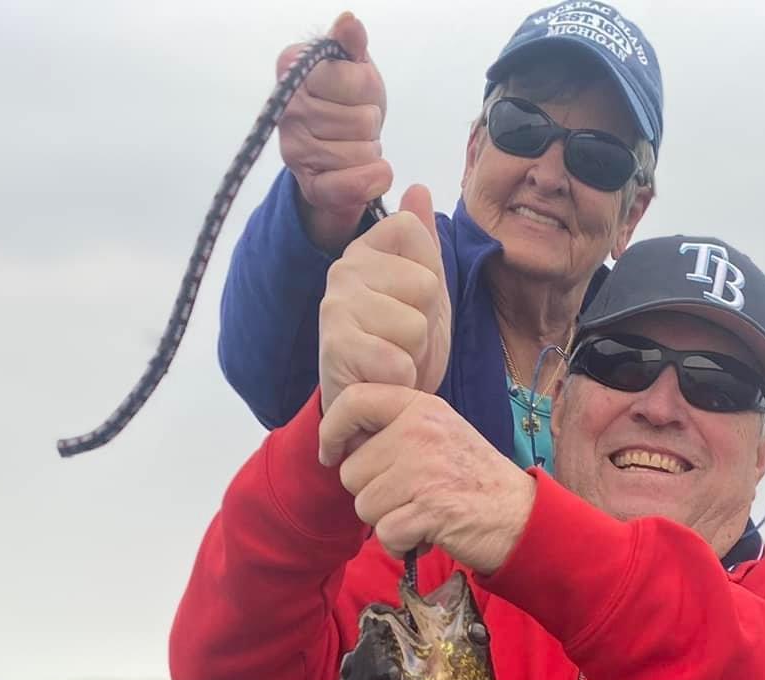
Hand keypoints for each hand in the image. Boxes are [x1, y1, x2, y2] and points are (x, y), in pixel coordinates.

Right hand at [276, 13, 392, 251]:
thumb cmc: (347, 98)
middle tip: (357, 124)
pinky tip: (375, 173)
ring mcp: (294, 150)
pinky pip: (348, 186)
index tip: (354, 92)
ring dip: (371, 151)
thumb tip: (349, 23)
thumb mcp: (353, 64)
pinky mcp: (308, 185)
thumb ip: (351, 44)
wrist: (335, 145)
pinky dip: (371, 181)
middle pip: (363, 121)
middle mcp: (287, 110)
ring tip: (356, 144)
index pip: (358, 82)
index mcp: (293, 67)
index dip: (367, 89)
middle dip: (370, 123)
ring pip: (363, 153)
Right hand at [318, 186, 451, 416]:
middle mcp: (345, 268)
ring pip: (415, 326)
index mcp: (366, 248)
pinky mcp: (335, 348)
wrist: (369, 405)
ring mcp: (336, 306)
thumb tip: (418, 189)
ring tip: (392, 361)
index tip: (410, 304)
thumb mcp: (422, 291)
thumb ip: (422, 242)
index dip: (429, 279)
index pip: (417, 234)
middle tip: (401, 342)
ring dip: (413, 355)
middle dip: (425, 324)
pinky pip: (398, 361)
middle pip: (425, 284)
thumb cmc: (397, 348)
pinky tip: (381, 380)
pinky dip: (400, 381)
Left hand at [321, 386, 535, 573]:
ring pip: (364, 506)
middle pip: (351, 472)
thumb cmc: (474, 480)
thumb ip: (396, 431)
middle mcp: (420, 432)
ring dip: (386, 522)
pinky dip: (401, 545)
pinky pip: (385, 535)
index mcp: (420, 408)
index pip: (354, 400)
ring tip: (420, 515)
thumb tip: (343, 444)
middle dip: (372, 495)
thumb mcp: (439, 434)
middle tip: (408, 499)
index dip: (331, 430)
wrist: (520, 516)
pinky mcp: (429, 509)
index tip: (330, 454)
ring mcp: (424, 470)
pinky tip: (425, 536)